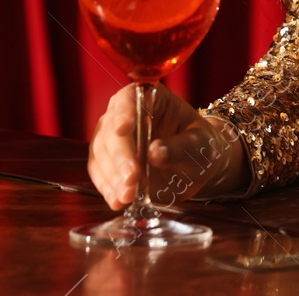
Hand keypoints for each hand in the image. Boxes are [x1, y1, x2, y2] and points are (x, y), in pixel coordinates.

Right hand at [86, 84, 245, 209]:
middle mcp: (124, 114)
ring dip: (112, 178)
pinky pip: (100, 174)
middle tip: (132, 179)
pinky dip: (108, 189)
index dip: (123, 113)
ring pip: (101, 154)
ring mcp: (111, 137)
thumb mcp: (199, 143)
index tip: (123, 129)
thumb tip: (155, 152)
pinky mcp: (105, 162)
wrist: (193, 165)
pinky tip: (118, 201)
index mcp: (150, 98)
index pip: (129, 99)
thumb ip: (179, 146)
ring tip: (128, 196)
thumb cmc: (198, 145)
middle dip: (121, 157)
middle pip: (111, 131)